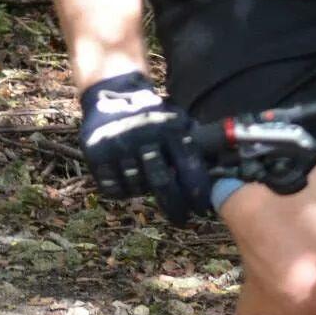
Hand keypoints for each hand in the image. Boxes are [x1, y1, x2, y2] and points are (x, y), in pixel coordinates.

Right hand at [79, 72, 210, 226]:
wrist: (110, 95)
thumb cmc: (151, 115)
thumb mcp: (175, 119)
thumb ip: (193, 142)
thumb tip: (219, 172)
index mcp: (169, 127)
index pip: (189, 167)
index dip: (198, 193)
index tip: (202, 209)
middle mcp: (144, 134)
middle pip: (163, 183)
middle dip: (175, 207)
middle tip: (182, 220)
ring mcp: (118, 144)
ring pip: (137, 188)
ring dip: (144, 191)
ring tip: (144, 178)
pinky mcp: (96, 153)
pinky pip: (114, 189)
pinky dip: (123, 190)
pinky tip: (125, 176)